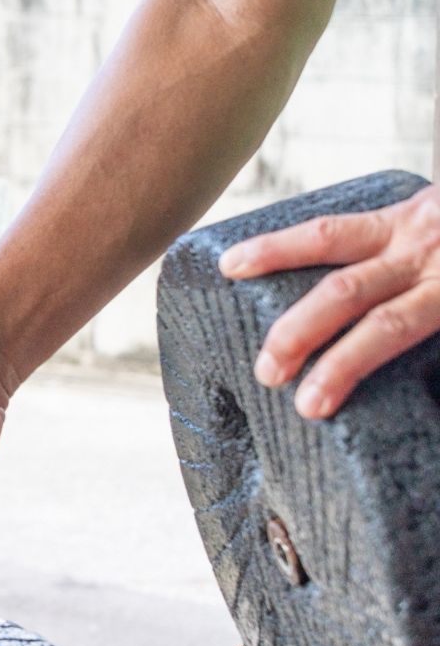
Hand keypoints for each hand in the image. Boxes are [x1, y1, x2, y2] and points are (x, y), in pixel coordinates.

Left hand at [220, 184, 439, 418]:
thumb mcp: (435, 221)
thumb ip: (388, 253)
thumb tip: (326, 300)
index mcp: (410, 225)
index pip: (328, 236)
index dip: (276, 248)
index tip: (226, 266)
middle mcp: (429, 249)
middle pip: (345, 290)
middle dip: (296, 330)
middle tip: (263, 371)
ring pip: (389, 326)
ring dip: (343, 366)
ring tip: (309, 404)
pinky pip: (432, 362)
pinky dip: (424, 395)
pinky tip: (366, 423)